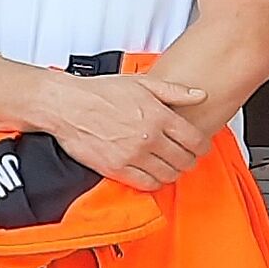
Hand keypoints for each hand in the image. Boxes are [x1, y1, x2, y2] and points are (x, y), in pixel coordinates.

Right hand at [42, 70, 208, 192]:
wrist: (67, 106)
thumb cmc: (100, 92)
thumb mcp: (141, 83)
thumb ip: (174, 91)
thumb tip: (200, 95)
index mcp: (158, 115)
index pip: (195, 140)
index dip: (202, 146)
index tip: (199, 147)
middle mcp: (149, 137)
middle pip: (184, 160)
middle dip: (189, 160)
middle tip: (185, 157)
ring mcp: (133, 155)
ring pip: (168, 175)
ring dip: (173, 172)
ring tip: (168, 165)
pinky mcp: (117, 168)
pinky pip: (147, 184)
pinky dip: (154, 182)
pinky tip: (151, 173)